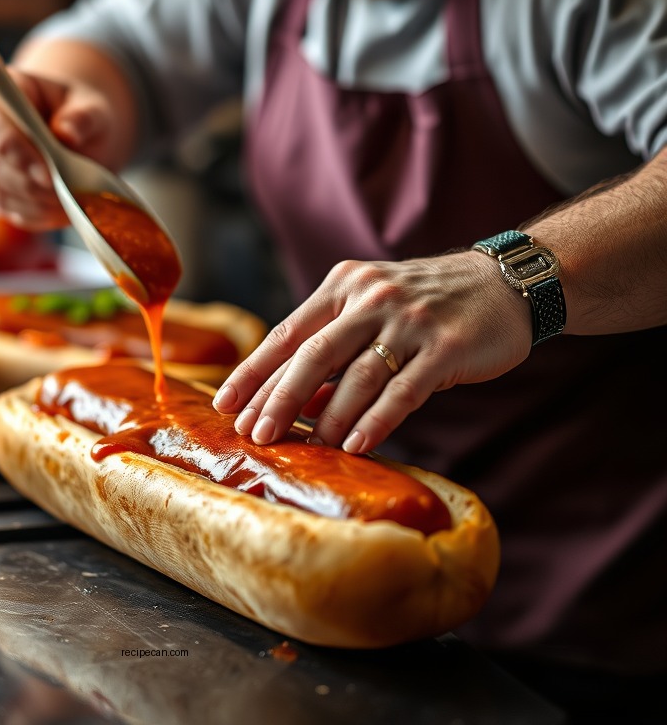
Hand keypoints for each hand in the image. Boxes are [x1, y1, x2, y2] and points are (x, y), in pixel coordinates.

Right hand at [0, 70, 116, 230]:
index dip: (18, 151)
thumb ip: (82, 117)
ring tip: (72, 200)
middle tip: (68, 192)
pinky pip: (10, 211)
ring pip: (0, 193)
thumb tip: (67, 133)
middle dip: (31, 184)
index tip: (49, 173)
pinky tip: (64, 209)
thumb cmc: (79, 112)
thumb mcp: (91, 107)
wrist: (77, 131)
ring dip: (38, 202)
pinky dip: (40, 215)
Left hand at [212, 251, 533, 452]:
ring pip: (357, 375)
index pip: (288, 332)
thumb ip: (336, 347)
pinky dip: (376, 421)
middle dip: (279, 398)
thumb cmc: (426, 304)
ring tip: (305, 447)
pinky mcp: (446, 347)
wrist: (503, 284)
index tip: (225, 402)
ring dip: (327, 416)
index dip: (255, 371)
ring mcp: (410, 320)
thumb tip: (294, 401)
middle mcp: (371, 297)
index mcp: (344, 285)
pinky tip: (356, 445)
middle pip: (313, 354)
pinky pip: (403, 390)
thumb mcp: (373, 308)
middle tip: (255, 434)